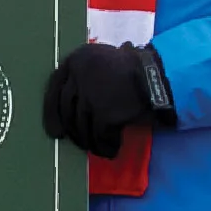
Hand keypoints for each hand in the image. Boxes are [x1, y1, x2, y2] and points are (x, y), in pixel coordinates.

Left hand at [39, 41, 171, 159]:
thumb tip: (70, 106)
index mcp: (76, 59)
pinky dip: (105, 146)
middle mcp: (79, 75)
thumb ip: (84, 75)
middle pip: (66, 109)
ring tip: (95, 149)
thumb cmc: (133, 68)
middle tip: (77, 143)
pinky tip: (111, 151)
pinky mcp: (105, 112)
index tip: (53, 130)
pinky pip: (100, 136)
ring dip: (88, 141)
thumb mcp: (102, 60)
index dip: (51, 112)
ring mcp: (91, 94)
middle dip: (71, 130)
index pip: (53, 88)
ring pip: (81, 125)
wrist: (158, 75)